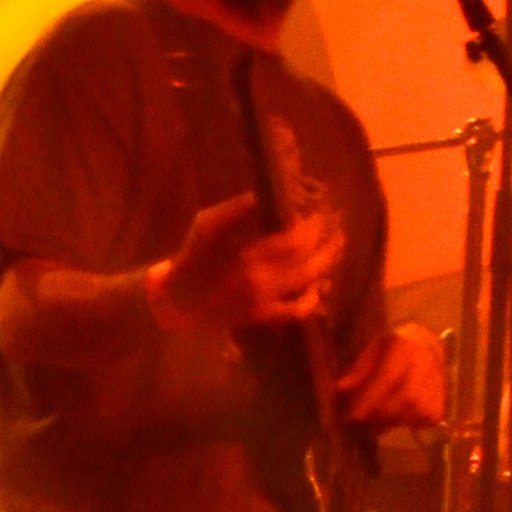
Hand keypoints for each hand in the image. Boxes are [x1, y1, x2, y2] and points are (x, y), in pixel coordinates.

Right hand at [152, 195, 340, 332]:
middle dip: (326, 240)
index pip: (297, 238)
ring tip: (334, 247)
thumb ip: (237, 209)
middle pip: (309, 258)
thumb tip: (266, 195)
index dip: (314, 225)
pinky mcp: (262, 317)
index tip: (320, 212)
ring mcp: (264, 300)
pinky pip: (296, 310)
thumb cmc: (192, 256)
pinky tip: (319, 285)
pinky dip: (312, 298)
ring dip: (326, 263)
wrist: (176, 299)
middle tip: (334, 227)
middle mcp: (261, 279)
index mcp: (248, 254)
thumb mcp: (207, 225)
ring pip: (308, 281)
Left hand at [335, 320, 448, 432]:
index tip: (353, 416)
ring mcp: (440, 380)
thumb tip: (342, 389)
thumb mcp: (369, 351)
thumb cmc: (389, 349)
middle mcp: (427, 361)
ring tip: (375, 423)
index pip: (389, 376)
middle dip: (381, 415)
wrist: (422, 344)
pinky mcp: (444, 396)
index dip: (371, 399)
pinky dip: (410, 423)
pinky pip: (429, 418)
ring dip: (393, 422)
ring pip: (419, 411)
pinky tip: (396, 419)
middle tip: (360, 423)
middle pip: (407, 398)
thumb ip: (358, 371)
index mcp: (405, 346)